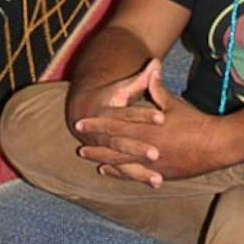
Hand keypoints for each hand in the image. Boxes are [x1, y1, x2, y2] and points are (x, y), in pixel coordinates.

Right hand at [67, 59, 166, 184]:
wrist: (81, 112)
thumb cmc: (108, 97)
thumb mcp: (122, 87)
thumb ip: (141, 78)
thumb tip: (156, 61)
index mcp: (108, 110)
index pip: (128, 113)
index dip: (145, 115)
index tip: (162, 117)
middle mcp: (104, 131)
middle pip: (123, 140)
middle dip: (138, 148)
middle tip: (156, 153)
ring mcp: (104, 148)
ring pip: (122, 160)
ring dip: (139, 170)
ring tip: (158, 178)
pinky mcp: (108, 159)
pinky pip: (123, 171)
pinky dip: (137, 177)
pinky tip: (155, 182)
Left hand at [77, 62, 224, 184]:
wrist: (215, 145)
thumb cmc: (194, 122)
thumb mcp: (173, 103)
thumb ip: (157, 88)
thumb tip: (152, 66)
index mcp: (147, 129)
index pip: (115, 126)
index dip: (97, 125)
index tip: (80, 124)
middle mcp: (146, 148)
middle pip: (115, 149)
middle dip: (96, 148)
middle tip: (80, 149)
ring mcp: (153, 164)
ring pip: (123, 165)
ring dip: (105, 163)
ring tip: (92, 163)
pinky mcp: (160, 174)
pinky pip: (135, 175)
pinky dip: (121, 174)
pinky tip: (110, 173)